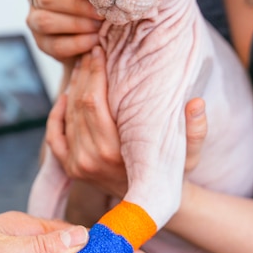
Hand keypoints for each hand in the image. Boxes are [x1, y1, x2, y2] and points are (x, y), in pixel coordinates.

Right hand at [26, 0, 102, 68]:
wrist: (91, 36)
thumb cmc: (96, 3)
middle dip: (78, 6)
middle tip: (101, 14)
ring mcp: (35, 20)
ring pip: (47, 21)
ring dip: (77, 25)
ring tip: (98, 29)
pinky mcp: (41, 43)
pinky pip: (55, 45)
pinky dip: (78, 44)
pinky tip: (95, 42)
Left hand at [47, 44, 207, 196]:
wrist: (153, 201)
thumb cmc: (173, 172)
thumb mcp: (190, 154)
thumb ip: (195, 131)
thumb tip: (197, 103)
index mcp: (113, 153)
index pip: (93, 103)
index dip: (94, 74)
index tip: (99, 51)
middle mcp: (89, 160)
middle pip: (78, 106)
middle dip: (84, 75)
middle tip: (91, 52)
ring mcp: (77, 166)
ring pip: (67, 117)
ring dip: (73, 88)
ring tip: (83, 66)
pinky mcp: (70, 169)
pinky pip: (55, 136)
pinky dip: (57, 115)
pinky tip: (66, 97)